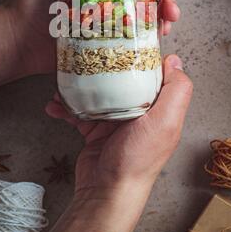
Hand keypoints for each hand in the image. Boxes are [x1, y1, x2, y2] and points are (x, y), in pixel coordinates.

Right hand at [42, 55, 191, 231]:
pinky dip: (65, 108)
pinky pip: (78, 112)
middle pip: (120, 79)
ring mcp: (114, 120)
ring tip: (63, 81)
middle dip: (102, 67)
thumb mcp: (165, 122)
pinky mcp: (94, 130)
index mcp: (157, 107)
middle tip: (86, 54)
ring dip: (77, 86)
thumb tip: (175, 60)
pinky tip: (54, 105)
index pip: (150, 73)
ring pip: (95, 93)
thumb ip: (176, 91)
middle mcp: (138, 112)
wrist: (106, 191)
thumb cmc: (137, 159)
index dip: (139, 56)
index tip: (123, 40)